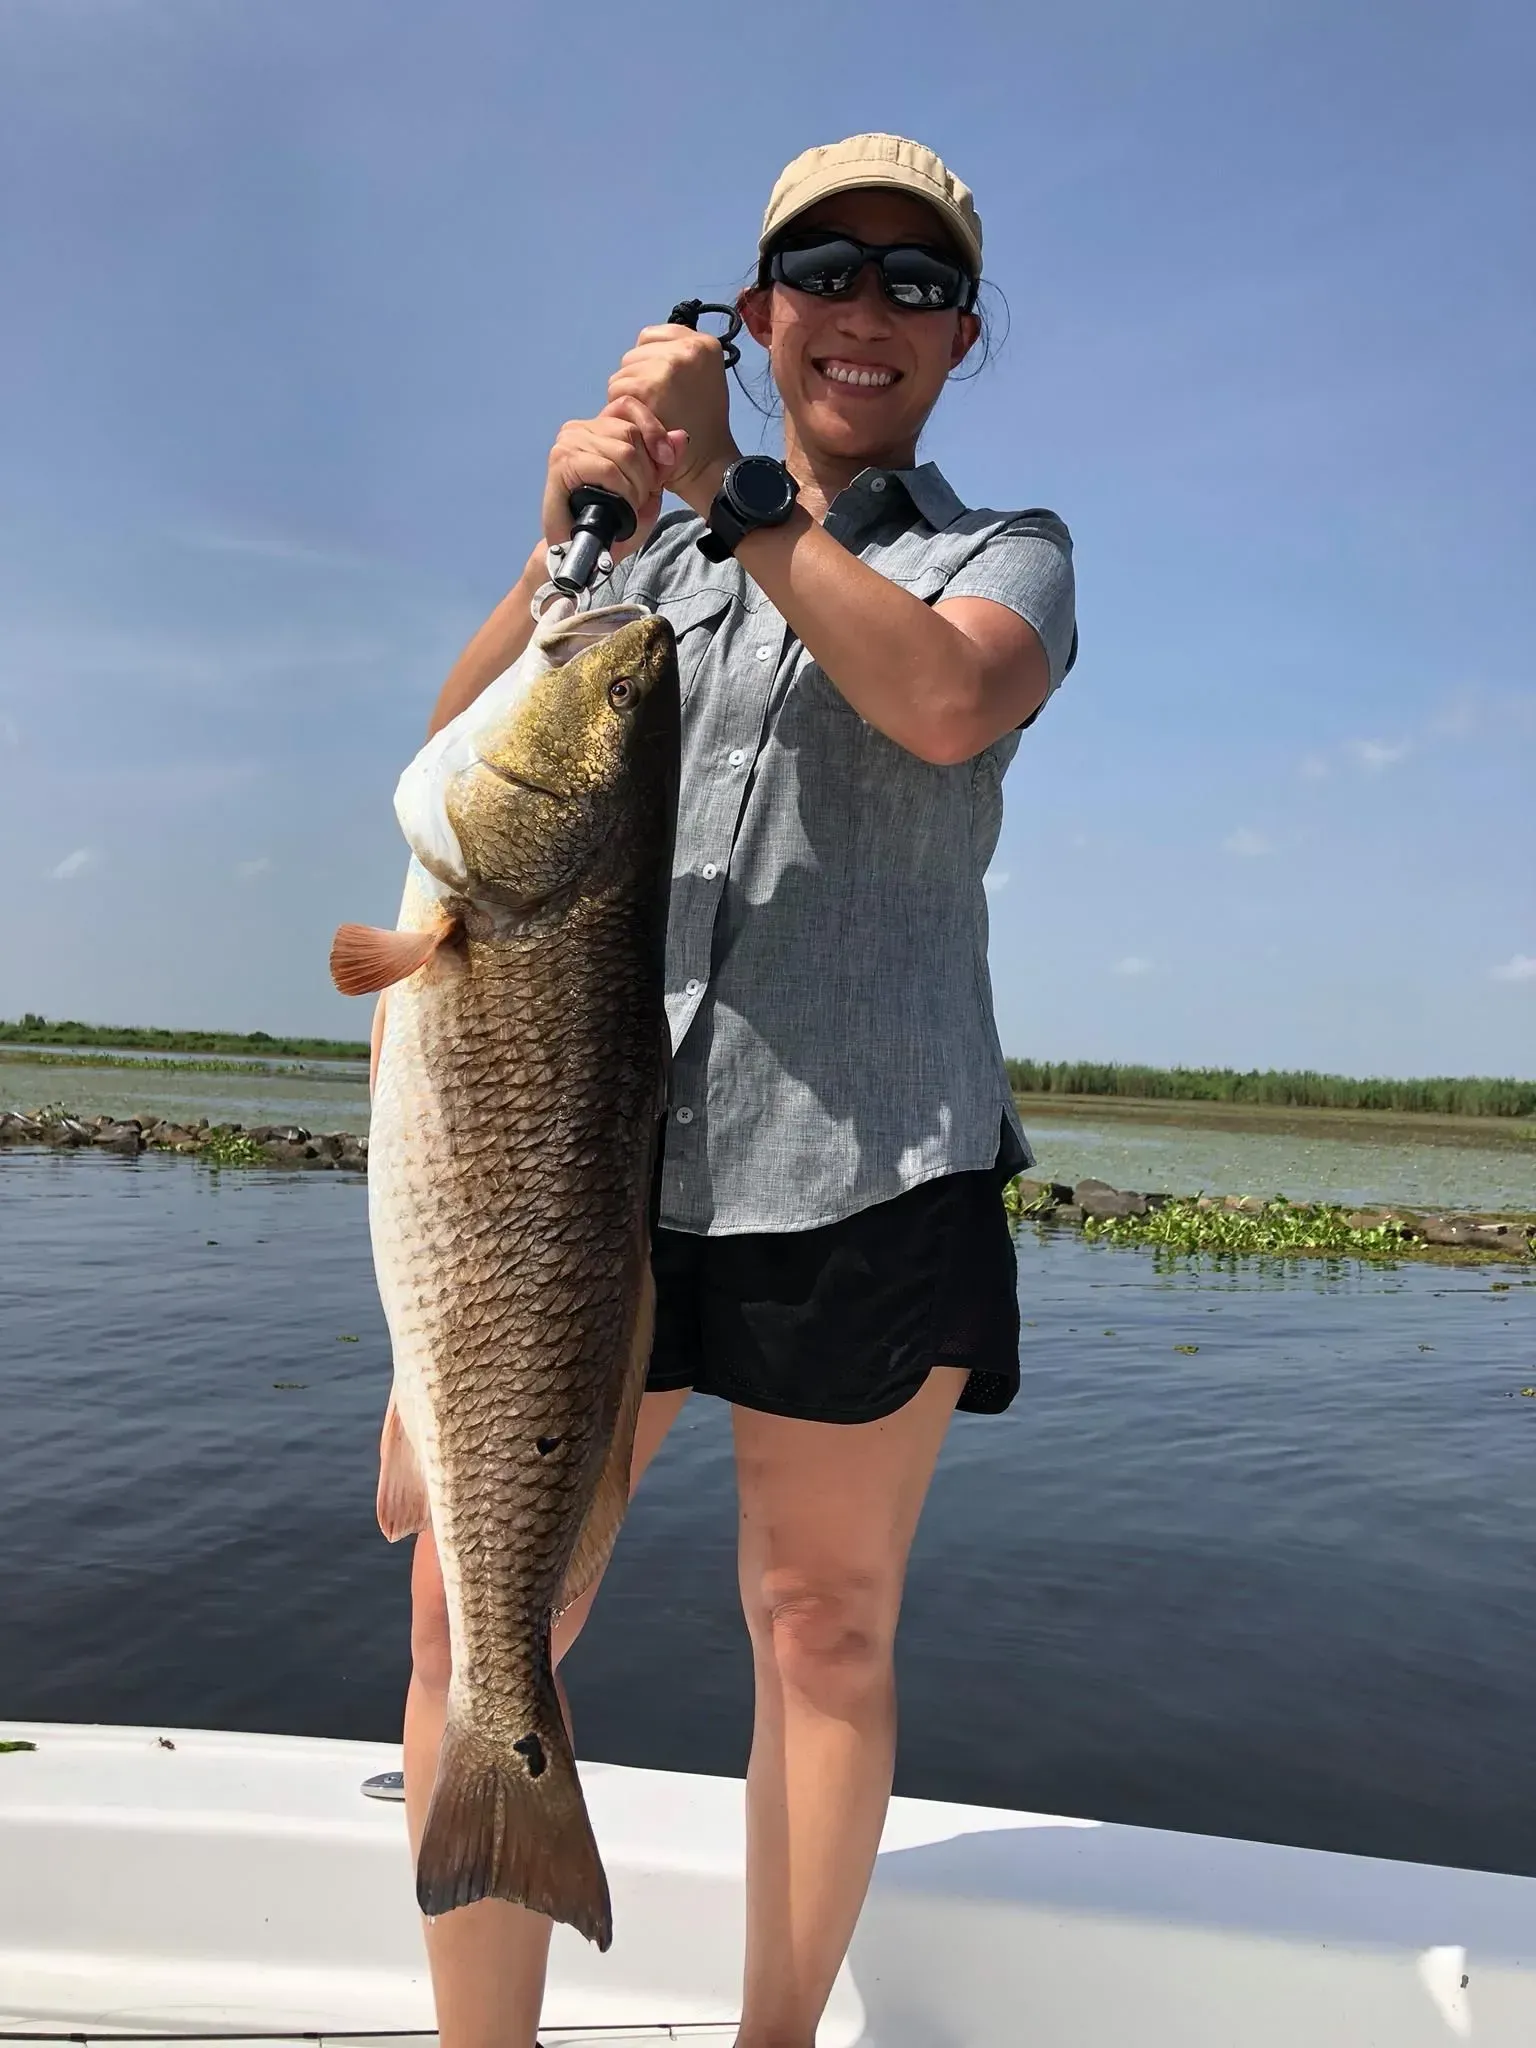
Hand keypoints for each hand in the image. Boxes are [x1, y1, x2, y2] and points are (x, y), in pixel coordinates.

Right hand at [541, 398, 688, 559]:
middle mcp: (580, 428)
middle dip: (647, 469)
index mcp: (598, 427)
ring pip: (623, 451)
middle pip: (630, 432)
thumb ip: (664, 461)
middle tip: (642, 496)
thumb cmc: (614, 521)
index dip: (654, 431)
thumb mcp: (649, 488)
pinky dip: (623, 490)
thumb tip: (681, 436)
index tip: (666, 461)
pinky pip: (608, 469)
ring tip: (630, 504)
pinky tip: (621, 506)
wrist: (585, 551)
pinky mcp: (562, 462)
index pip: (629, 406)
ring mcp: (568, 442)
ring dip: (636, 485)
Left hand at [606, 325, 739, 511]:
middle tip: (657, 406)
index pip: (652, 336)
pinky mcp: (649, 386)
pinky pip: (617, 389)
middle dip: (638, 379)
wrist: (706, 464)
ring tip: (650, 415)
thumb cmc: (700, 428)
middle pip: (635, 353)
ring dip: (628, 395)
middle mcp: (688, 348)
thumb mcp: (702, 380)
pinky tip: (642, 422)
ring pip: (624, 371)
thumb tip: (647, 352)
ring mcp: (668, 365)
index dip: (648, 362)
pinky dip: (622, 408)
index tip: (660, 386)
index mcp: (704, 344)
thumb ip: (678, 359)